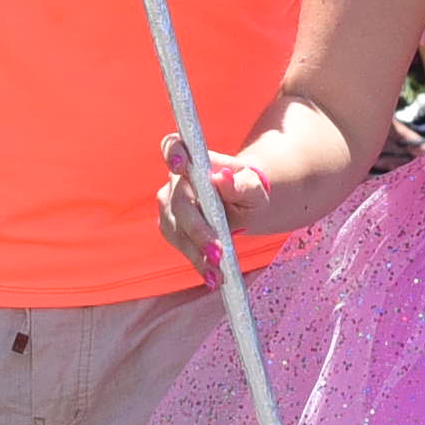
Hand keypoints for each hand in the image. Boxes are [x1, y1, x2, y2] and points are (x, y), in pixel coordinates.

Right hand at [157, 132, 267, 275]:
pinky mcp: (173, 228)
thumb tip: (223, 178)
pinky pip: (181, 246)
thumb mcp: (254, 186)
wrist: (246, 203)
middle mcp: (176, 182)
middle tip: (217, 251)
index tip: (181, 166)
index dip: (173, 154)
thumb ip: (241, 183)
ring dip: (196, 252)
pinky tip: (213, 277)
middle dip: (197, 229)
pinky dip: (198, 262)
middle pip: (178, 203)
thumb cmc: (249, 189)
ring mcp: (171, 206)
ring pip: (176, 229)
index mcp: (195, 162)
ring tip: (218, 272)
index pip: (173, 147)